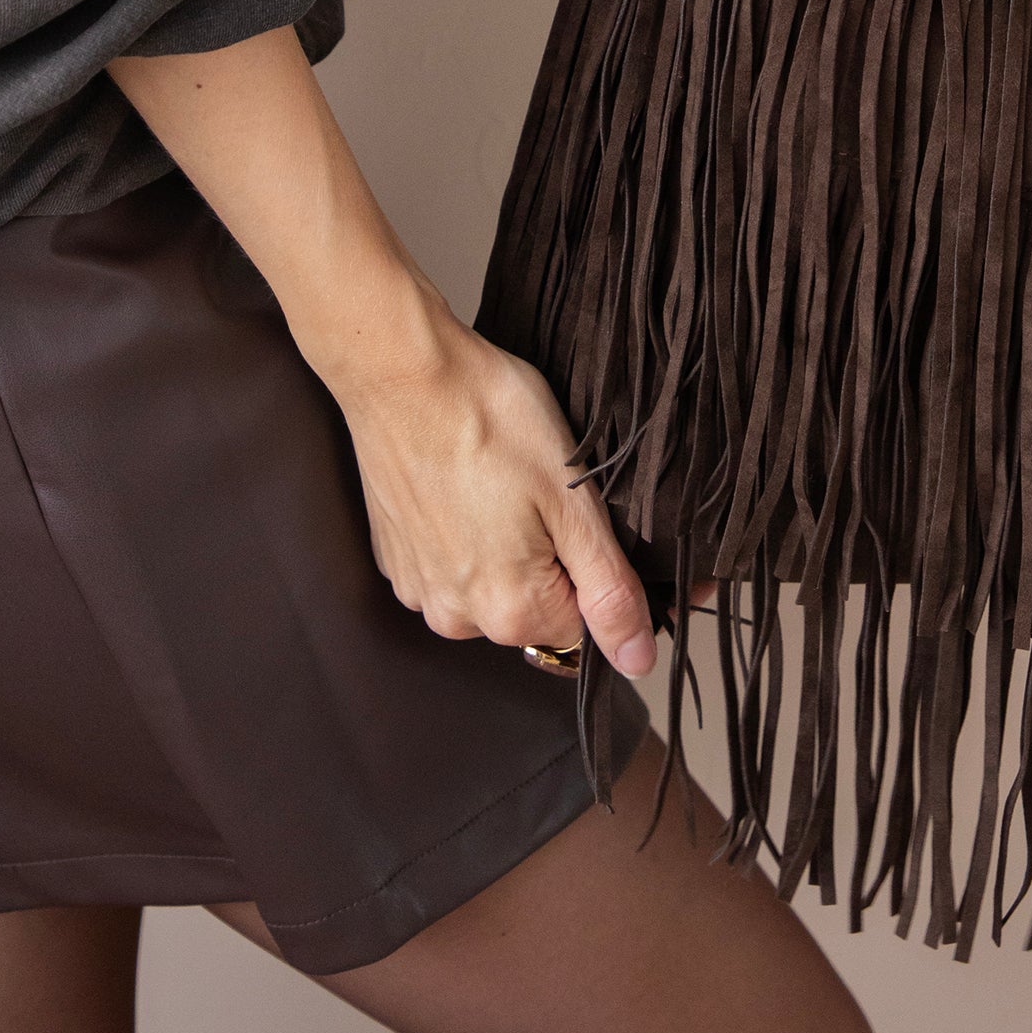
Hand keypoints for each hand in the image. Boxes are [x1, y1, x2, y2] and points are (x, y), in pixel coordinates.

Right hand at [335, 282, 658, 676]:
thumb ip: (609, 590)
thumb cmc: (492, 419)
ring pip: (491, 586)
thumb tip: (637, 660)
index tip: (588, 518)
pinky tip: (468, 482)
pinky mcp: (394, 557)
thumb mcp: (573, 502)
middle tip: (543, 488)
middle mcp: (456, 617)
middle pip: (534, 608)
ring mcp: (418, 588)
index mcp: (509, 612)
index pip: (583, 626)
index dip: (599, 573)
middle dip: (551, 558)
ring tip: (502, 479)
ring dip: (506, 547)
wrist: (402, 372)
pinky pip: (449, 564)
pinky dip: (465, 533)